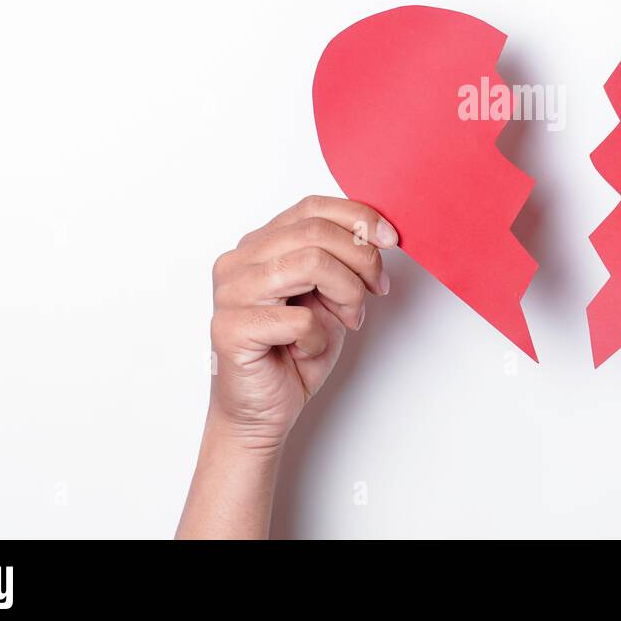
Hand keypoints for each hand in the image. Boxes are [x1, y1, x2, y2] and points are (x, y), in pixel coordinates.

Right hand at [207, 195, 396, 449]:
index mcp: (260, 245)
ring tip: (349, 319)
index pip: (311, 207)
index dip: (358, 217)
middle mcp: (238, 261)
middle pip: (315, 232)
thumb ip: (342, 260)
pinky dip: (318, 337)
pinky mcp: (230, 329)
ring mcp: (230, 293)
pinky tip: (308, 350)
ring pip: (310, 263)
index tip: (391, 240)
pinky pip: (297, 318)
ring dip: (346, 293)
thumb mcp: (331, 297)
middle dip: (362, 259)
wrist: (263, 413)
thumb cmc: (294, 354)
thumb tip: (377, 234)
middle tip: (378, 290)